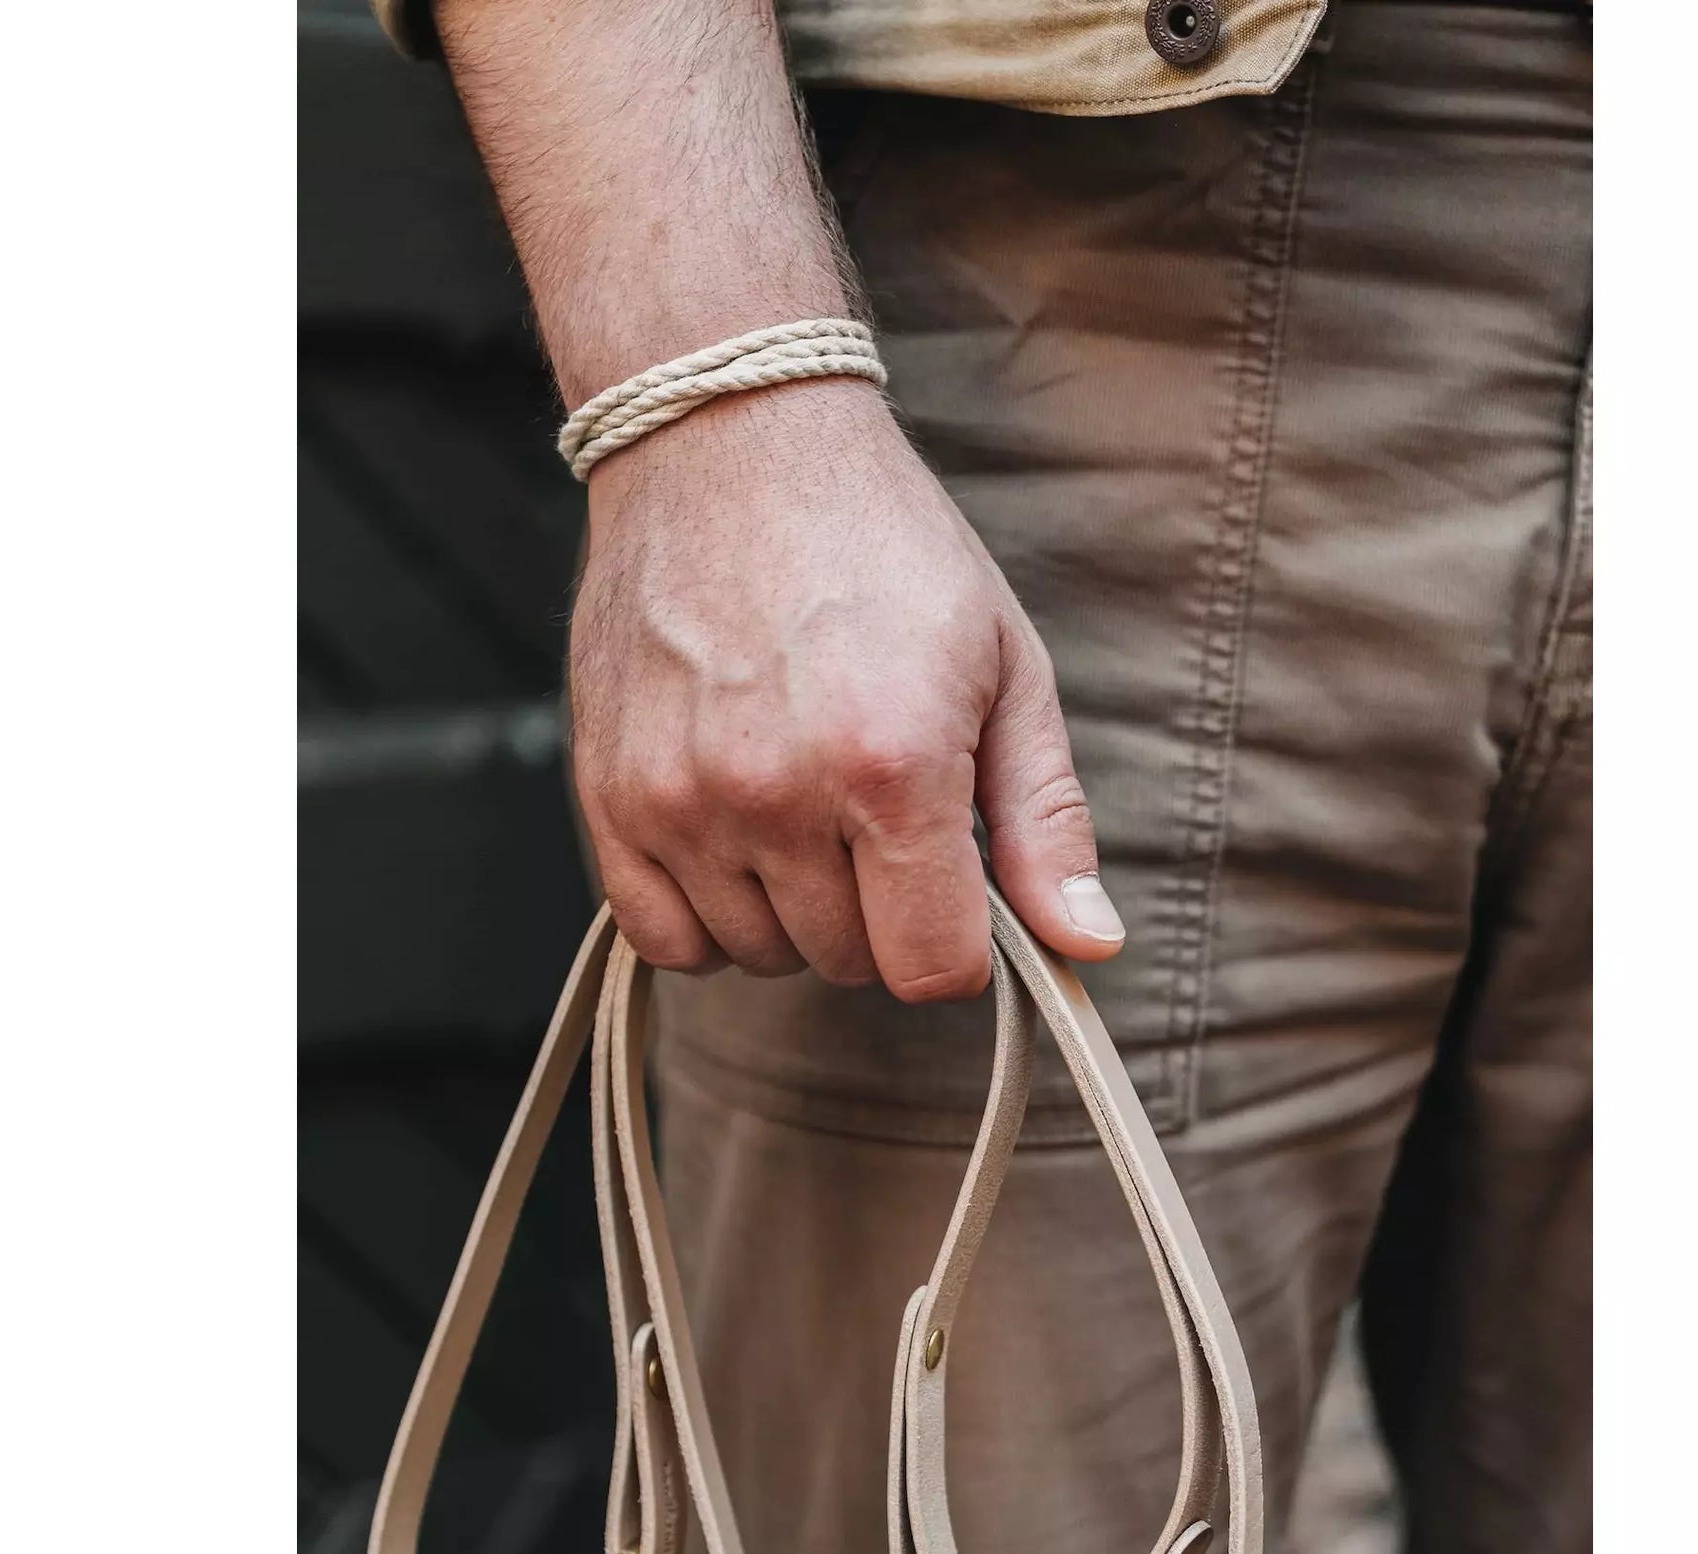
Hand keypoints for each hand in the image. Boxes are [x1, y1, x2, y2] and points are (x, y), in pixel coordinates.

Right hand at [569, 379, 1124, 999]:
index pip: (930, 967)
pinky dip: (707, 918)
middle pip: (849, 963)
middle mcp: (775, 793)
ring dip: (796, 911)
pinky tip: (738, 844)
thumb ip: (1046, 820)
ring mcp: (680, 798)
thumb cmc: (885, 548)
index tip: (953, 885)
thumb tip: (1090, 943)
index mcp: (892, 764)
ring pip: (760, 954)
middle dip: (882, 913)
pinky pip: (665, 938)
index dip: (960, 945)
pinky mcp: (608, 793)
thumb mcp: (1004, 668)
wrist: (731, 442)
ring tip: (805, 803)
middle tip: (878, 815)